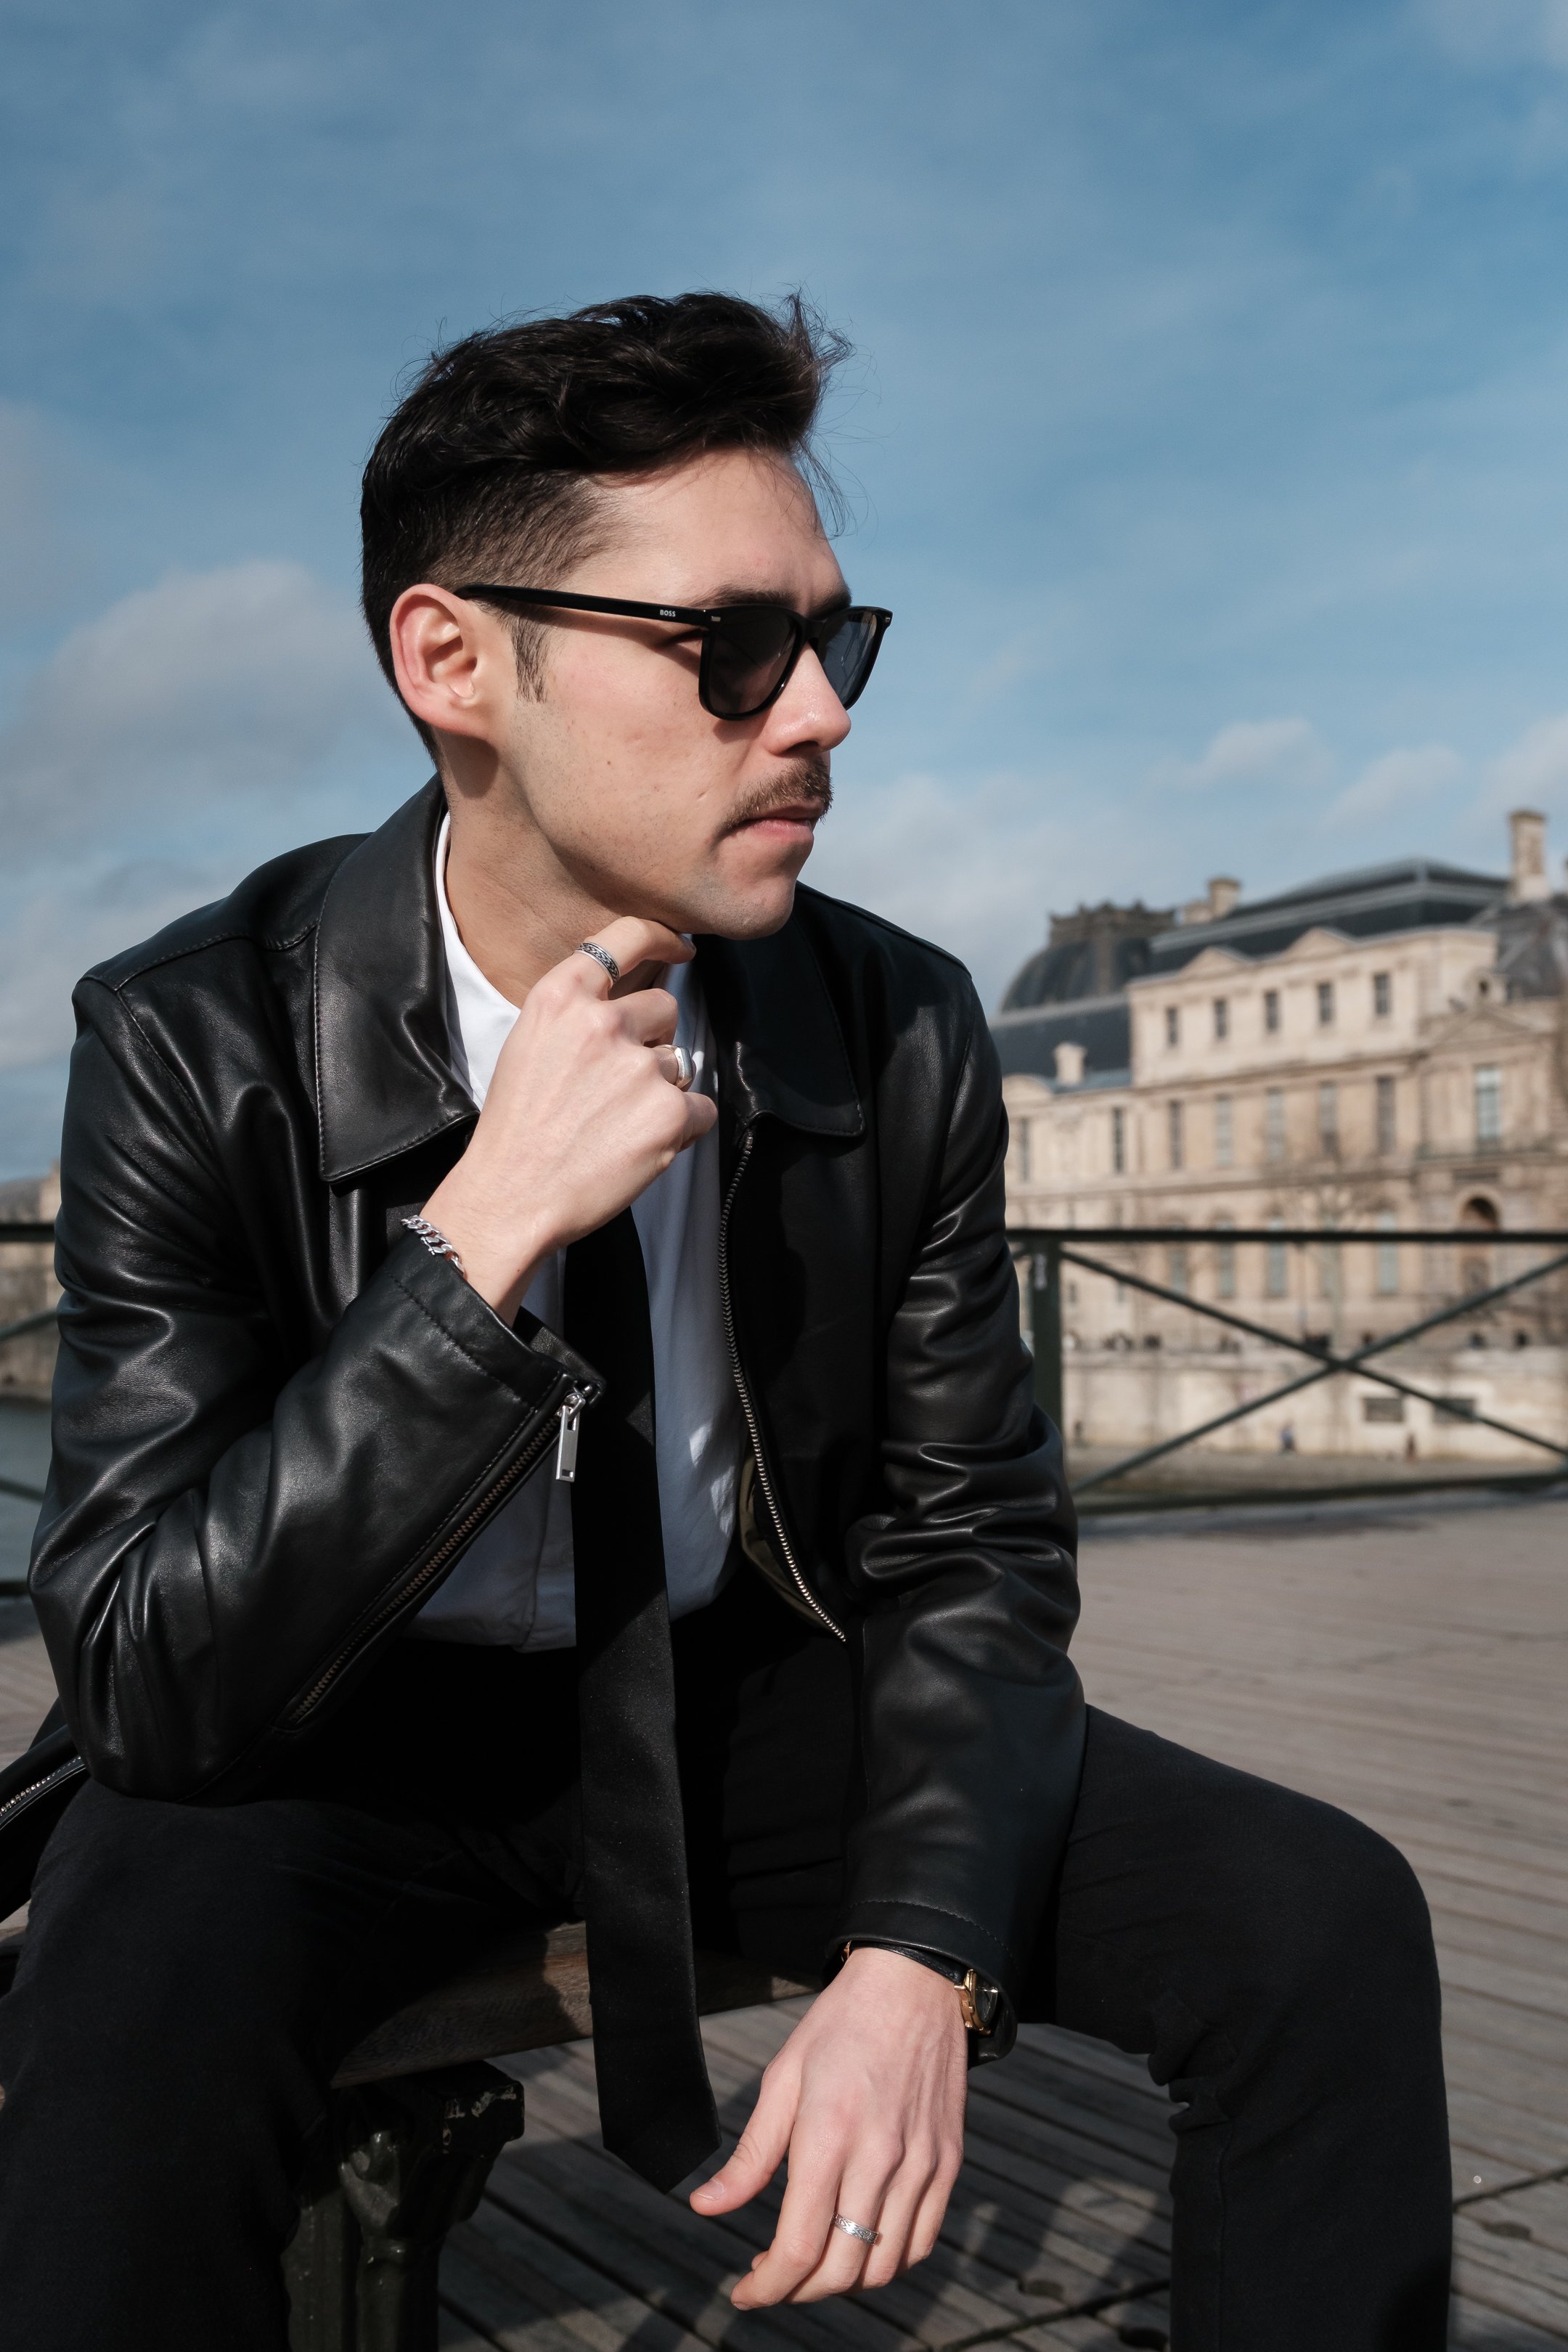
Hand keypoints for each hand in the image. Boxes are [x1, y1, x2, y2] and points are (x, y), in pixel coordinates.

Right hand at [419, 916, 716, 1319]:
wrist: (510, 1197)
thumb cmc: (517, 1129)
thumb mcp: (528, 1044)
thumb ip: (577, 1014)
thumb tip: (633, 1005)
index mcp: (561, 998)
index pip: (627, 937)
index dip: (663, 938)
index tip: (681, 950)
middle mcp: (601, 1023)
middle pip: (665, 1008)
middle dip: (653, 1040)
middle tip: (617, 1084)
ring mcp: (639, 1067)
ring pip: (681, 1062)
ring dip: (662, 1090)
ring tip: (616, 1123)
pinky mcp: (669, 1113)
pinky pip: (701, 1108)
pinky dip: (681, 1128)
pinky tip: (639, 1145)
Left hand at [690, 1947, 967, 2304]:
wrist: (915, 1983)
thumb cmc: (840, 2024)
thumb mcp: (783, 2076)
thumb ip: (751, 2154)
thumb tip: (706, 2207)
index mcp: (829, 2134)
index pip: (798, 2246)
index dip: (767, 2287)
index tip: (744, 2292)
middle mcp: (881, 2157)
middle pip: (842, 2269)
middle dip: (798, 2292)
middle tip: (772, 2279)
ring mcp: (922, 2164)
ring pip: (885, 2267)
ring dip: (842, 2283)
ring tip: (812, 2263)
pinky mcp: (948, 2163)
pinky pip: (921, 2243)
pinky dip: (889, 2263)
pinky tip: (859, 2245)